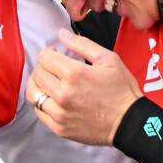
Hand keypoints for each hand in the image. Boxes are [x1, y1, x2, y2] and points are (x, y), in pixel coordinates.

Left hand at [27, 27, 143, 145]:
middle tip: (54, 68)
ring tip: (48, 82)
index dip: (49, 52)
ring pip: (32, 93)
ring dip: (38, 84)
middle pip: (37, 74)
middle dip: (44, 67)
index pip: (44, 57)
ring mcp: (59, 112)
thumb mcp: (108, 60)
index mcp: (74, 74)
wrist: (130, 123)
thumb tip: (61, 34)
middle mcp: (63, 93)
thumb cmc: (122, 91)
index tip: (55, 54)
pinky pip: (38, 111)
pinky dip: (41, 102)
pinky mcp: (59, 128)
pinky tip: (51, 98)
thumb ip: (82, 44)